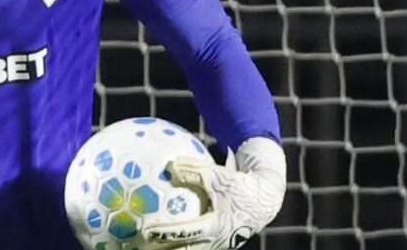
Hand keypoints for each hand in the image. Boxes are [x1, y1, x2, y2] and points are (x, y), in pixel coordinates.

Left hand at [141, 137, 285, 249]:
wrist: (265, 199)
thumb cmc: (239, 184)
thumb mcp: (218, 175)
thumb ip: (194, 170)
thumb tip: (171, 165)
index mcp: (215, 226)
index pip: (186, 233)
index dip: (166, 233)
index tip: (146, 231)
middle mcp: (216, 241)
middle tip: (141, 247)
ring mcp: (217, 245)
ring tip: (146, 248)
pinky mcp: (217, 243)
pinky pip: (195, 246)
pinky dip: (179, 245)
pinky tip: (162, 242)